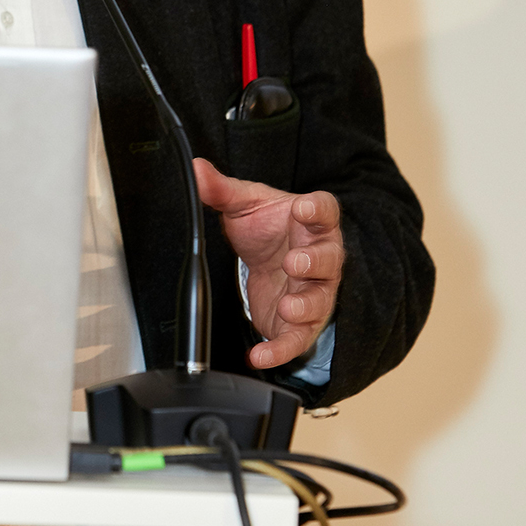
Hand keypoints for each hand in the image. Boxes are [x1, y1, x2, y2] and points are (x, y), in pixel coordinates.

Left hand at [193, 158, 343, 369]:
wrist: (270, 261)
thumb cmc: (268, 228)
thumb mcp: (246, 205)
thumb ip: (222, 189)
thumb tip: (196, 170)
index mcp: (312, 221)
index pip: (324, 210)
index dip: (316, 209)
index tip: (302, 207)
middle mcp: (321, 257)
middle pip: (328, 259)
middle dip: (314, 261)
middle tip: (294, 261)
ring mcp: (314, 292)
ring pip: (319, 300)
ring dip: (305, 305)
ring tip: (288, 305)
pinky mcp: (300, 323)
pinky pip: (296, 339)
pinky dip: (280, 351)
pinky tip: (260, 356)